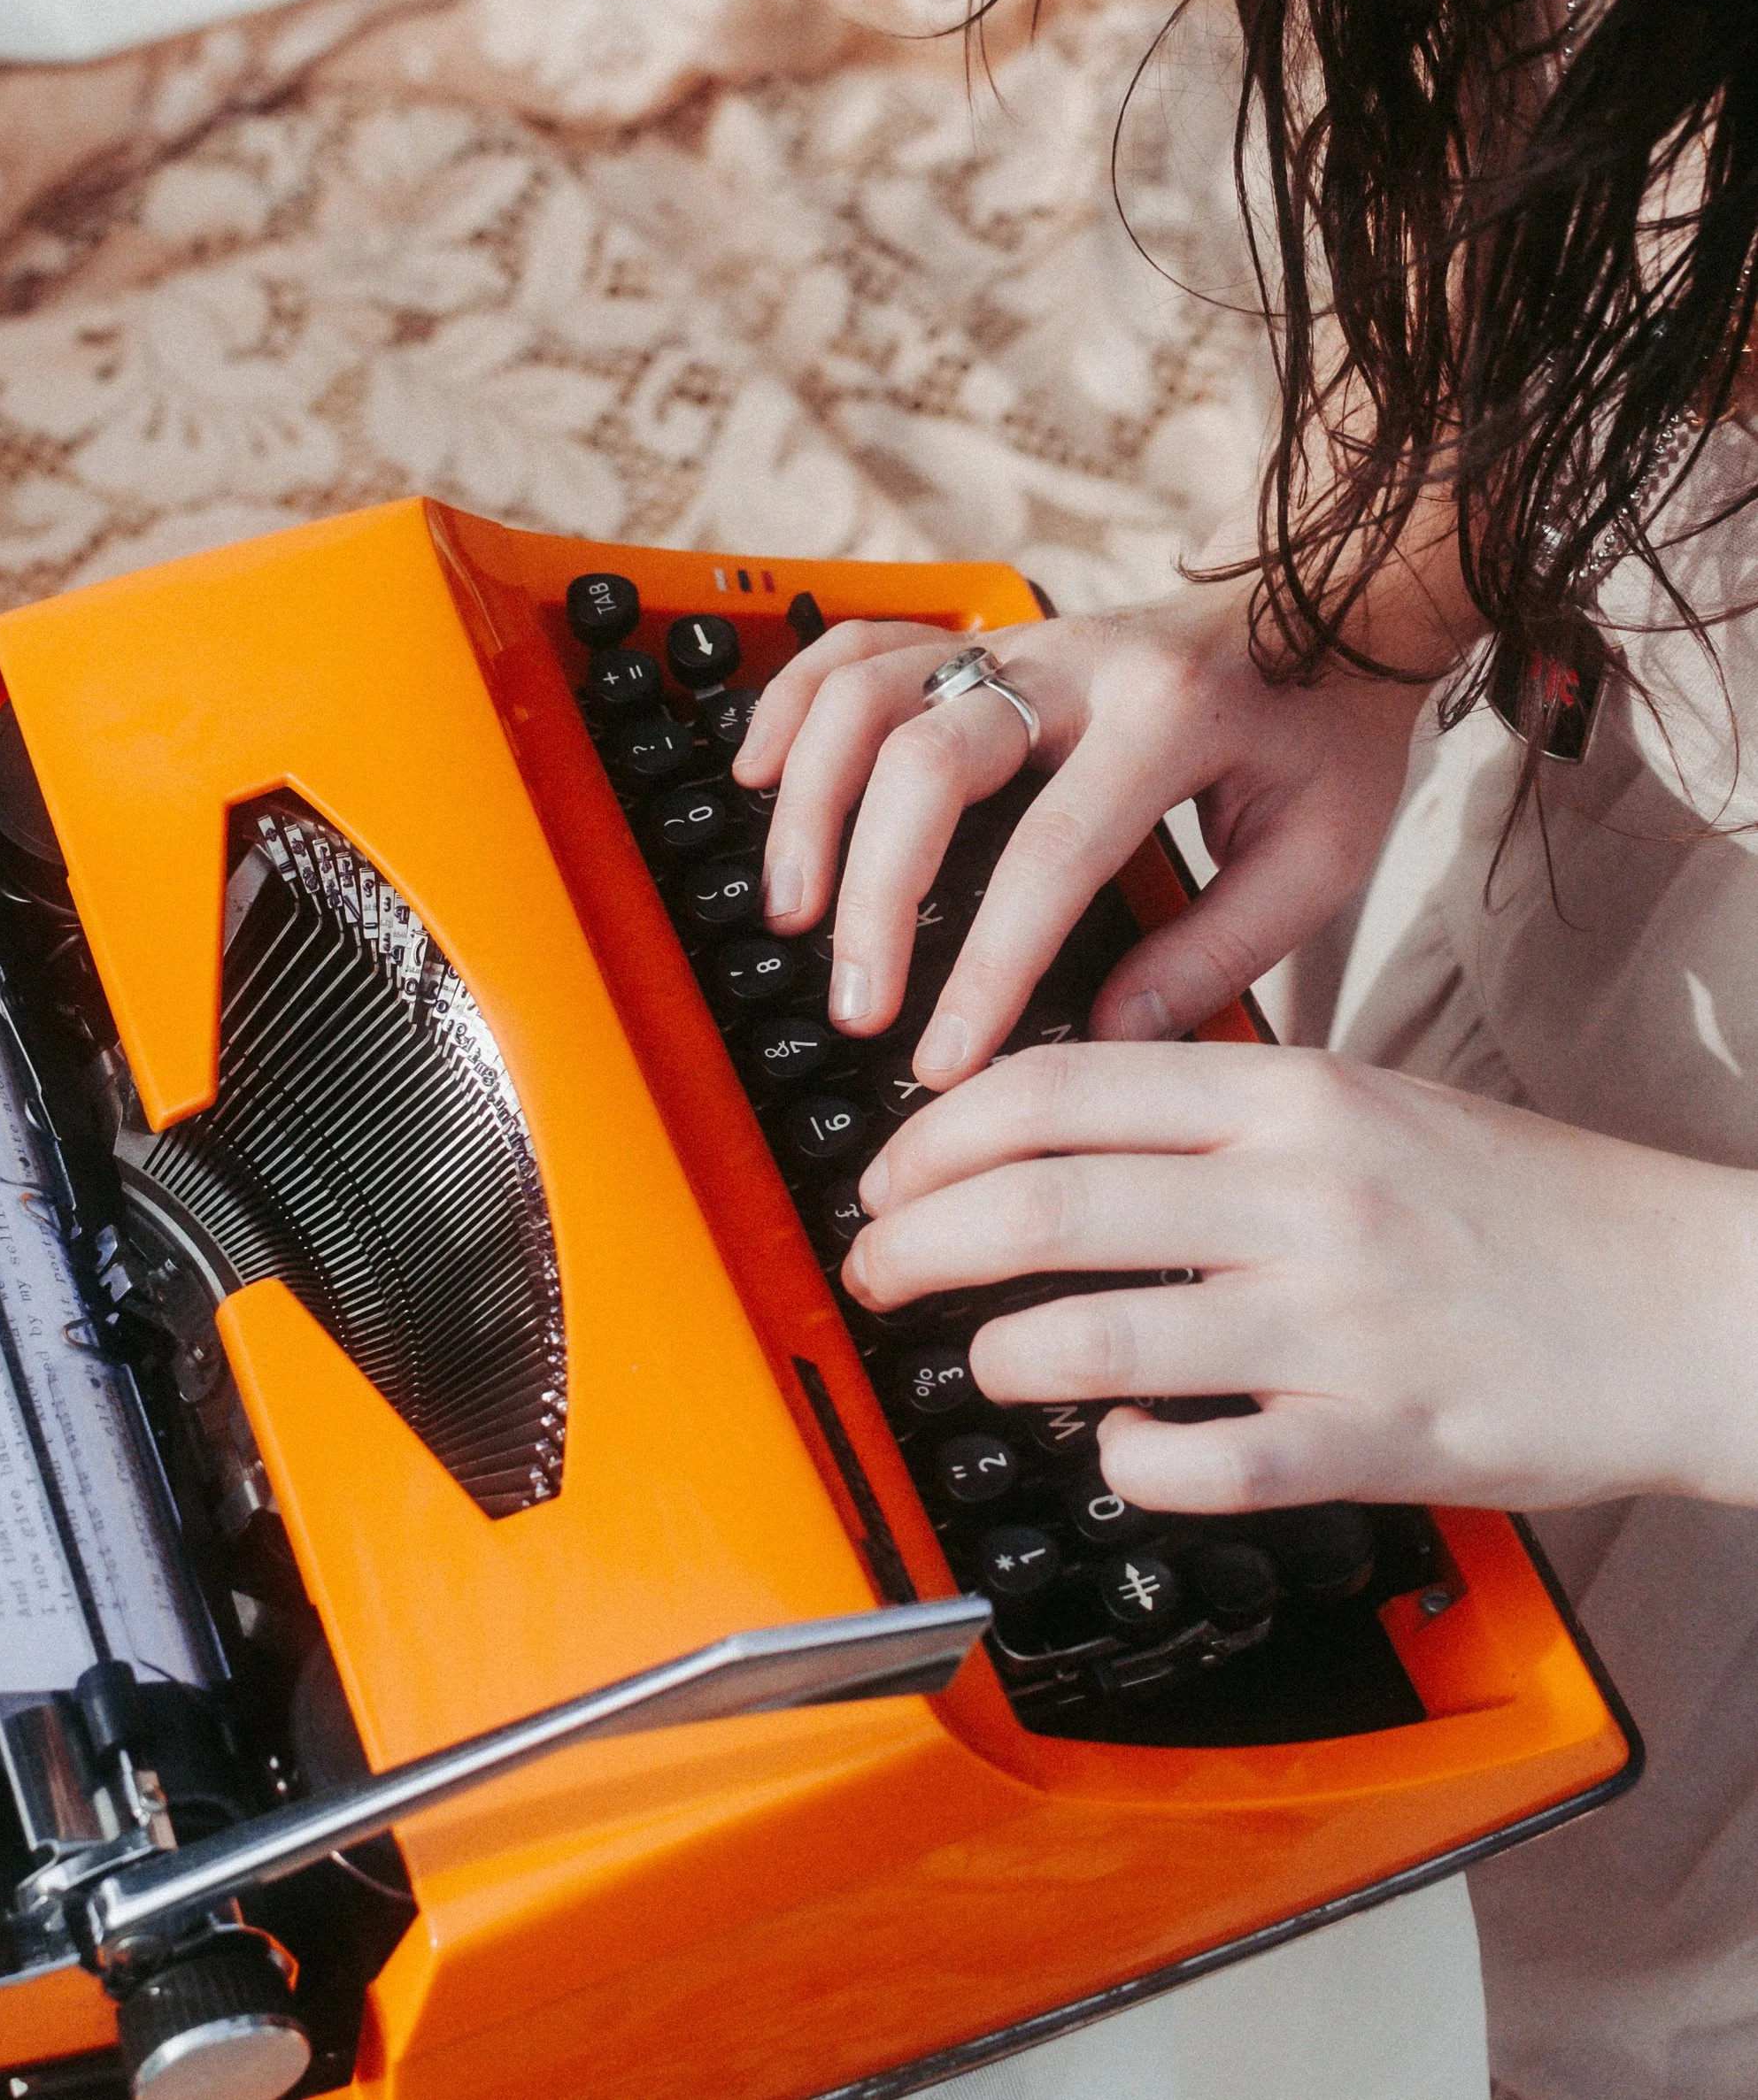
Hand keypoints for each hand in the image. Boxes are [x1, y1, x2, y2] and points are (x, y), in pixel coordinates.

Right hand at [731, 583, 1428, 1084]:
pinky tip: (755, 781)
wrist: (1333, 602)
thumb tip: (1107, 1040)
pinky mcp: (978, 639)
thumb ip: (1217, 951)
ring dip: (810, 804)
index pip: (1054, 850)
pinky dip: (790, 707)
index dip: (988, 965)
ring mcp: (1016, 642)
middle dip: (874, 893)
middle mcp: (1076, 663)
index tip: (946, 1056)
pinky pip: (854, 646)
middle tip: (859, 1002)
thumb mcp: (1319, 852)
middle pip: (928, 760)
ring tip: (791, 910)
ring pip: (868, 692)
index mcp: (1170, 716)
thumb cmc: (1325, 731)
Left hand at [842, 1039, 1757, 1512]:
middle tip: (874, 1270)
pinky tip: (1115, 1447)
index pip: (1056, 1088)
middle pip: (1038, 1204)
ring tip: (982, 1363)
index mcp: (1290, 1093)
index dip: (935, 1134)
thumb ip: (1217, 1109)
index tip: (888, 1170)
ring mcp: (1332, 1321)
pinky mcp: (1370, 1439)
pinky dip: (1122, 1460)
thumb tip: (1053, 1131)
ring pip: (1088, 1336)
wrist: (1692, 1300)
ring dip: (996, 1356)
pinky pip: (1195, 1463)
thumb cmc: (1523, 1202)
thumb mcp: (1365, 1098)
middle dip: (913, 1241)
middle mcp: (1300, 1194)